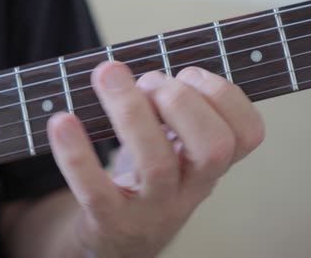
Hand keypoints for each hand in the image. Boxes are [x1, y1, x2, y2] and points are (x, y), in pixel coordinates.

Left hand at [47, 61, 264, 256]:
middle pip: (212, 147)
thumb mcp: (177, 148)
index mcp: (211, 164)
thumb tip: (140, 73)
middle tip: (151, 83)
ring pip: (158, 164)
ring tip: (110, 77)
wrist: (124, 236)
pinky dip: (77, 154)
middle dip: (182, 100)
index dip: (225, 95)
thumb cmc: (151, 177)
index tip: (189, 76)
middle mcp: (192, 187)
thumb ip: (176, 110)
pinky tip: (63, 122)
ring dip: (132, 112)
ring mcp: (154, 207)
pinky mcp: (112, 219)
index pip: (248, 134)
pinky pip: (97, 191)